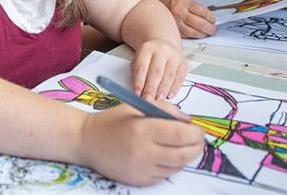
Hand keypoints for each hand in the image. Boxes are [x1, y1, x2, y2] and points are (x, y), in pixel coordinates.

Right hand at [79, 103, 204, 185]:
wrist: (87, 141)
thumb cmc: (112, 120)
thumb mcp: (136, 106)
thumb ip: (164, 109)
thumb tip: (188, 121)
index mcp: (143, 129)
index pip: (181, 135)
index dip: (195, 133)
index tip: (198, 129)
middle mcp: (143, 151)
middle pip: (184, 155)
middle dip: (197, 147)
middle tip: (197, 140)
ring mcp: (142, 169)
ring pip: (176, 166)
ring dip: (184, 156)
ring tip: (180, 145)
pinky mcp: (140, 180)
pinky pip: (164, 174)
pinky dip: (170, 164)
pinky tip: (164, 154)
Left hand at [130, 39, 186, 100]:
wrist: (162, 44)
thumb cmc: (148, 56)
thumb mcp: (137, 59)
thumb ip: (136, 74)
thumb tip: (138, 92)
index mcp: (147, 49)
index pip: (141, 67)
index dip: (139, 82)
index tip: (137, 94)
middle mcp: (161, 51)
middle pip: (156, 72)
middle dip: (151, 88)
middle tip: (147, 100)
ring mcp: (174, 57)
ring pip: (168, 76)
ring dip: (162, 90)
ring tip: (157, 100)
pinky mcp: (183, 64)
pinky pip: (179, 78)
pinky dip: (174, 89)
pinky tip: (169, 95)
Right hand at [159, 0, 215, 38]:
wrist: (154, 8)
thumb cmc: (171, 4)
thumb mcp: (183, 0)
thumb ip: (194, 7)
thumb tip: (208, 18)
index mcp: (183, 2)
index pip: (203, 11)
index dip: (211, 17)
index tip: (213, 20)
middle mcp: (179, 12)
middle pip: (200, 23)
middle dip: (210, 28)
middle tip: (212, 29)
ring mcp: (175, 22)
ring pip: (194, 32)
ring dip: (203, 34)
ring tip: (206, 33)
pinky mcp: (173, 31)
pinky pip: (187, 36)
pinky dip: (194, 36)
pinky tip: (197, 34)